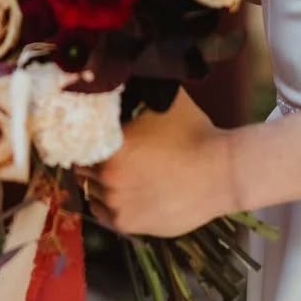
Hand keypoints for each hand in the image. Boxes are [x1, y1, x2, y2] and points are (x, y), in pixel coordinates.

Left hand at [86, 90, 234, 236]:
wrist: (221, 173)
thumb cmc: (193, 133)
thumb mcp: (164, 101)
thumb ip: (137, 90)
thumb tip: (121, 74)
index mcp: (110, 146)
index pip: (79, 143)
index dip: (85, 138)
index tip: (95, 136)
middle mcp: (106, 179)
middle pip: (83, 169)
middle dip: (93, 161)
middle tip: (110, 155)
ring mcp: (117, 206)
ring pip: (93, 192)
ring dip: (101, 184)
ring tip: (122, 175)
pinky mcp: (129, 226)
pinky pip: (104, 214)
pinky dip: (110, 204)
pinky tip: (126, 193)